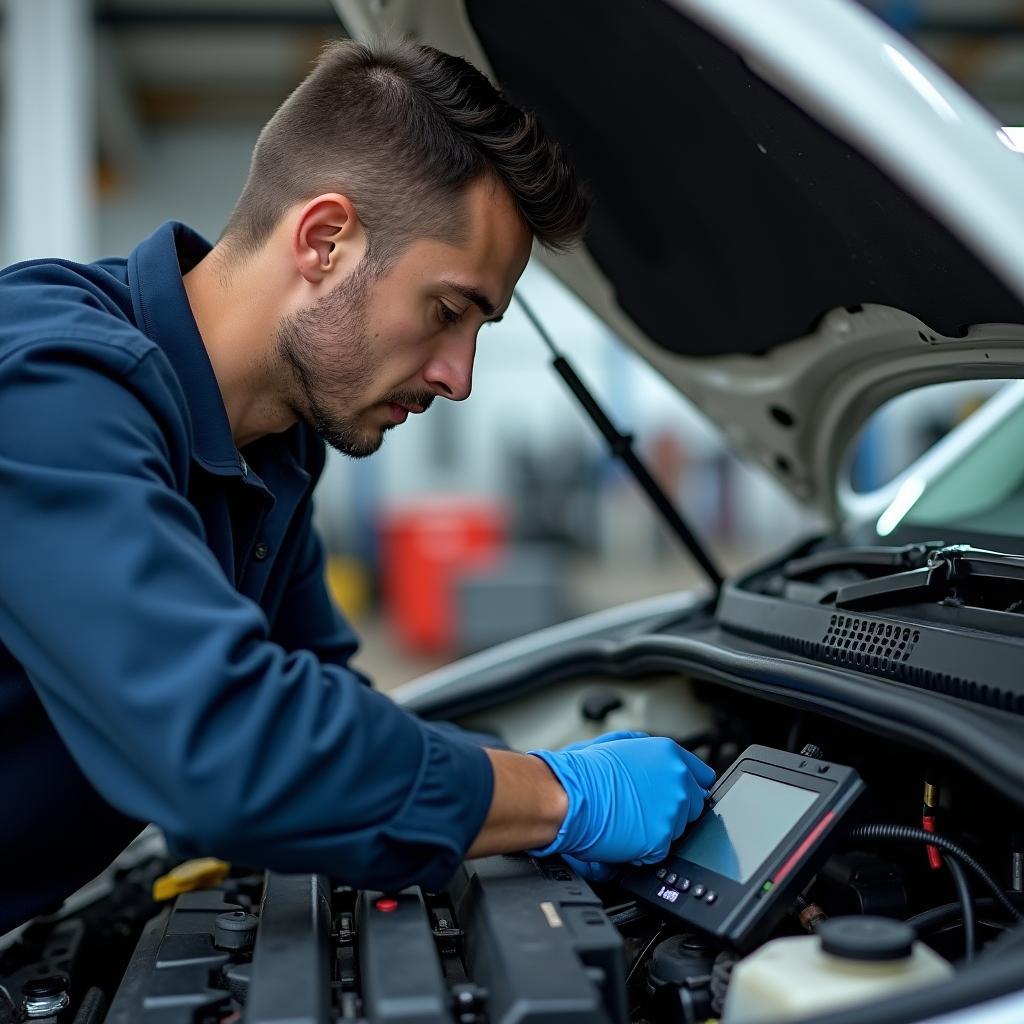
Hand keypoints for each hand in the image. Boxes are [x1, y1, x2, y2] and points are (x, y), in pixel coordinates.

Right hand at [528, 736, 714, 866]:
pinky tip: (625, 835)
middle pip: (692, 806)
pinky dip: (645, 850)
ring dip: (657, 830)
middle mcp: (677, 780)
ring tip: (628, 820)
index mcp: (668, 754)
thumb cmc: (584, 772)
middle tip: (642, 810)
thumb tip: (658, 762)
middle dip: (672, 810)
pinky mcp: (661, 839)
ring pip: (677, 830)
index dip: (690, 787)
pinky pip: (660, 851)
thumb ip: (649, 753)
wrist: (568, 797)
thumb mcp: (619, 744)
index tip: (686, 794)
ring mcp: (672, 810)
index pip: (701, 776)